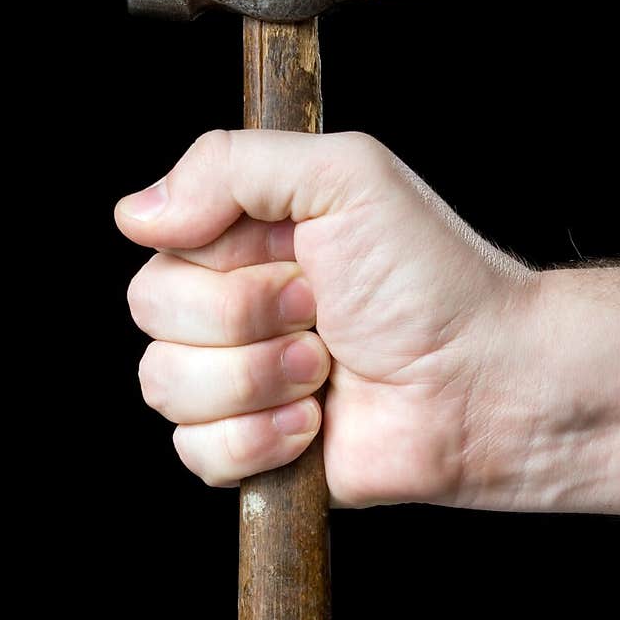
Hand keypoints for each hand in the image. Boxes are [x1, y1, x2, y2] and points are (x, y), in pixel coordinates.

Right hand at [115, 130, 538, 507]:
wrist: (484, 383)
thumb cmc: (432, 280)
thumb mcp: (343, 176)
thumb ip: (230, 165)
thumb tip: (135, 213)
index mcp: (247, 239)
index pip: (161, 246)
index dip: (221, 263)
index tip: (298, 262)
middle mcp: (234, 308)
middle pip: (152, 313)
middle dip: (244, 320)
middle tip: (321, 316)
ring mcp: (241, 382)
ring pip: (164, 385)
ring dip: (256, 379)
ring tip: (325, 372)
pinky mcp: (255, 450)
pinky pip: (195, 454)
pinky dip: (258, 441)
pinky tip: (315, 426)